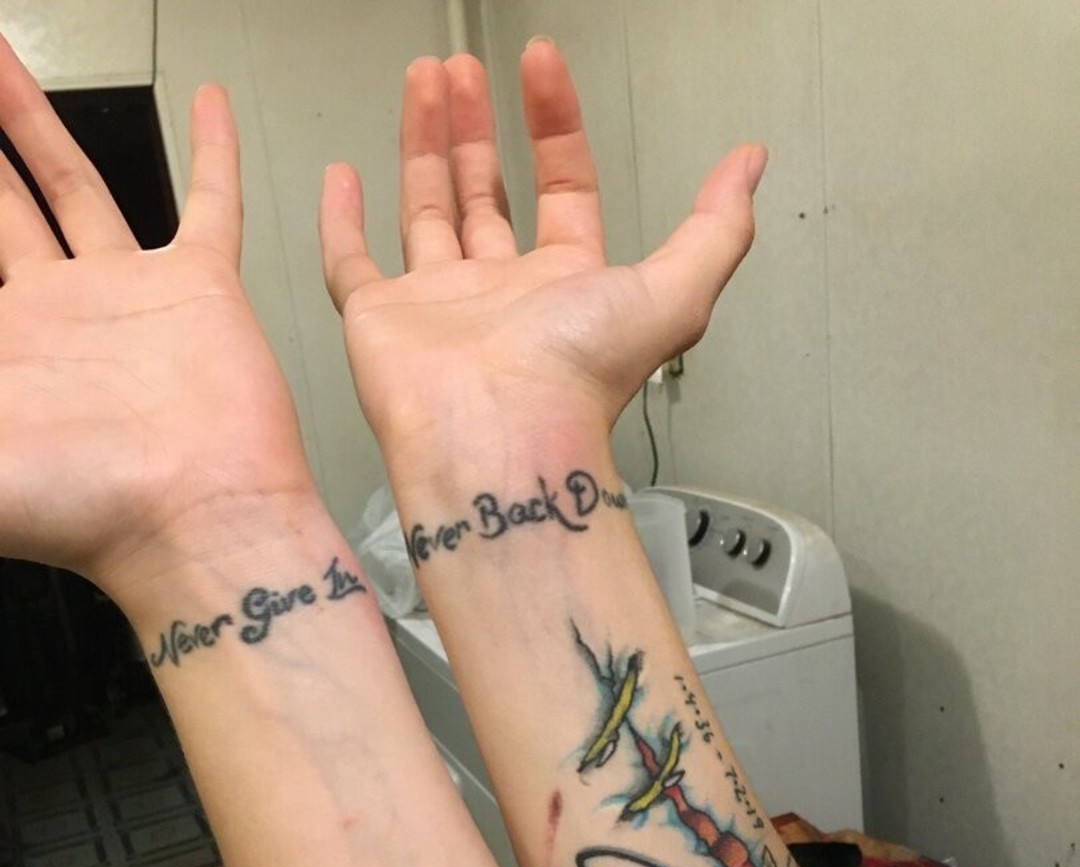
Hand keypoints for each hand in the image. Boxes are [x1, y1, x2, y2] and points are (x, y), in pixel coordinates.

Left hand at [0, 36, 315, 595]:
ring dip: (35, 122)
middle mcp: (58, 314)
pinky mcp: (200, 290)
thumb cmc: (84, 511)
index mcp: (1, 348)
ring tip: (2, 60)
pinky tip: (205, 103)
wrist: (197, 520)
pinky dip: (211, 155)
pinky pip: (208, 205)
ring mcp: (129, 297)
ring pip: (73, 185)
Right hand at [320, 40, 764, 469]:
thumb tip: (751, 166)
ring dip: (425, 145)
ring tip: (423, 79)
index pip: (563, 188)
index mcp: (565, 286)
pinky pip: (351, 264)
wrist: (500, 434)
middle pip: (488, 195)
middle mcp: (500, 294)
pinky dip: (342, 222)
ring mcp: (436, 305)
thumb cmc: (578, 378)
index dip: (556, 123)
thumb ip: (716, 227)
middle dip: (479, 128)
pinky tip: (341, 177)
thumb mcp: (675, 292)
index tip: (541, 63)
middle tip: (464, 71)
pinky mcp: (378, 319)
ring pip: (426, 211)